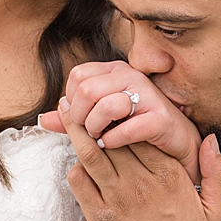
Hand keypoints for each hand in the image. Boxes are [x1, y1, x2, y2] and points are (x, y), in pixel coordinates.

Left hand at [38, 61, 202, 183]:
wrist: (177, 148)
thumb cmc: (137, 131)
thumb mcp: (103, 120)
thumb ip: (74, 119)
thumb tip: (43, 119)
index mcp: (115, 72)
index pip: (78, 76)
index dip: (72, 101)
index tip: (79, 119)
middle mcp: (131, 76)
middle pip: (86, 88)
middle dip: (80, 117)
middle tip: (88, 133)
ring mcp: (148, 95)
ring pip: (104, 104)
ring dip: (95, 128)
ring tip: (99, 139)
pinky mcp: (160, 118)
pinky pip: (126, 127)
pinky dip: (113, 140)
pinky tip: (113, 145)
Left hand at [60, 102, 220, 220]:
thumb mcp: (217, 211)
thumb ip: (216, 172)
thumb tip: (210, 139)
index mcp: (171, 176)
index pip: (143, 130)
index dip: (126, 111)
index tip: (116, 99)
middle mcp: (142, 183)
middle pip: (113, 135)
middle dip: (95, 113)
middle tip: (80, 96)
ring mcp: (117, 200)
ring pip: (90, 153)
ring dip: (76, 132)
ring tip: (66, 113)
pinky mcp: (98, 218)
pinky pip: (79, 182)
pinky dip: (75, 167)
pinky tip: (76, 162)